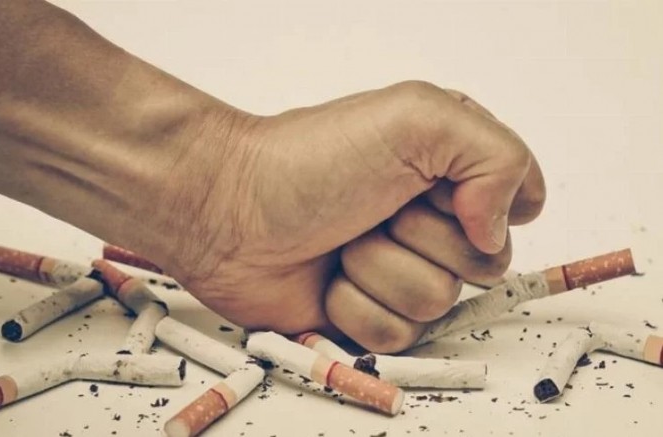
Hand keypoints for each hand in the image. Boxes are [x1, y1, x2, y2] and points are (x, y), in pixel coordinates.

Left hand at [154, 81, 544, 351]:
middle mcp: (433, 220)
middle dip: (420, 238)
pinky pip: (397, 336)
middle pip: (485, 264)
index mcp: (452, 169)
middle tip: (373, 211)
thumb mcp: (417, 116)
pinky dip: (356, 307)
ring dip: (381, 271)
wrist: (230, 209)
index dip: (480, 205)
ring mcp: (402, 270)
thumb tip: (501, 230)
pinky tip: (328, 278)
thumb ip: (496, 154)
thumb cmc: (310, 158)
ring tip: (343, 241)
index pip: (520, 206)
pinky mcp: (370, 315)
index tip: (430, 186)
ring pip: (437, 303)